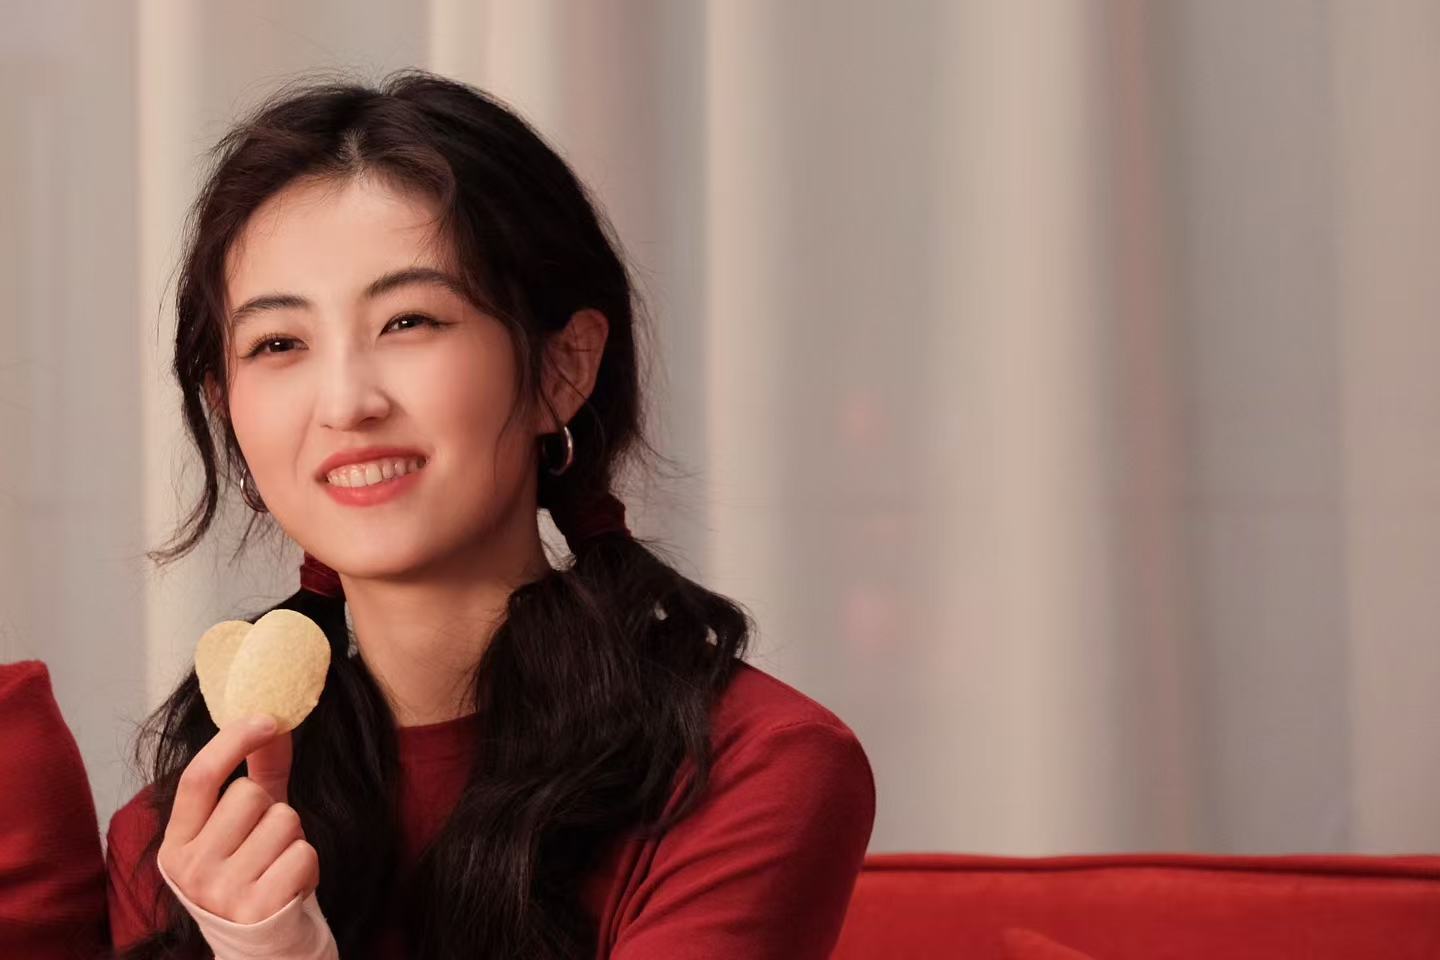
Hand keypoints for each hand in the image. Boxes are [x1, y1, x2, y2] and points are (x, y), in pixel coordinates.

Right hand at [157, 714, 318, 924]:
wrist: (262, 947)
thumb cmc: (253, 873)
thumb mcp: (246, 826)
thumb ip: (259, 772)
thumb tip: (277, 719)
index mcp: (176, 844)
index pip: (198, 777)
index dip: (232, 740)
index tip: (267, 719)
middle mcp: (189, 868)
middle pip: (249, 794)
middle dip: (272, 811)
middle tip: (265, 846)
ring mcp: (220, 891)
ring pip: (283, 820)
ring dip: (293, 839)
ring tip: (277, 867)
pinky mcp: (257, 909)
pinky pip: (303, 853)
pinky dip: (307, 866)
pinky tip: (290, 887)